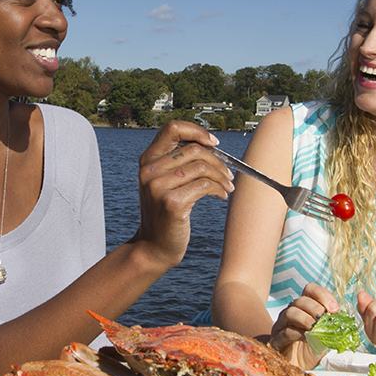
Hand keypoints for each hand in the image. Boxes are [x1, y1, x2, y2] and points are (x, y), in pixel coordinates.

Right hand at [130, 121, 233, 269]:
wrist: (153, 247)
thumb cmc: (164, 213)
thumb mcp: (163, 182)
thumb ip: (176, 162)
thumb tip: (210, 144)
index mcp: (147, 160)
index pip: (172, 128)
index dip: (196, 131)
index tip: (213, 143)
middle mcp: (149, 171)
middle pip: (194, 149)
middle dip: (217, 160)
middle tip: (228, 173)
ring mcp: (158, 187)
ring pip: (202, 167)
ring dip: (221, 176)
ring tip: (227, 185)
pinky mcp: (172, 203)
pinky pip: (204, 186)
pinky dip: (218, 189)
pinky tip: (221, 195)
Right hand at [268, 283, 340, 368]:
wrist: (296, 368)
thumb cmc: (310, 350)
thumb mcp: (325, 336)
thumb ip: (331, 327)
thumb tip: (342, 321)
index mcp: (303, 308)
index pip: (310, 290)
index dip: (322, 295)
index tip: (335, 309)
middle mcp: (290, 313)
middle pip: (300, 300)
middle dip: (316, 308)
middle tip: (326, 320)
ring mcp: (280, 327)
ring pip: (290, 313)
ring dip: (306, 320)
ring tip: (316, 329)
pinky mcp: (275, 342)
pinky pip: (285, 332)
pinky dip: (299, 334)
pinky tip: (309, 340)